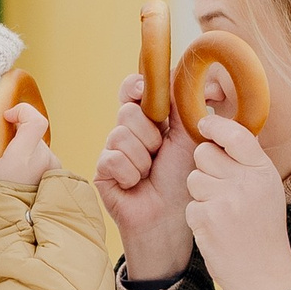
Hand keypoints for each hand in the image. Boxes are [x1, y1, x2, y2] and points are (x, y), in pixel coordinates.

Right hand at [0, 99, 53, 191]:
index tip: (7, 117)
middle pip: (32, 130)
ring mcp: (52, 167)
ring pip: (36, 143)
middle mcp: (43, 160)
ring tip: (10, 167)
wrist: (9, 223)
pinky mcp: (55, 172)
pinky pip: (42, 154)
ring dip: (23, 147)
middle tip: (0, 152)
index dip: (22, 111)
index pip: (36, 120)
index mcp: (24, 157)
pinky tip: (20, 174)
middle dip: (16, 134)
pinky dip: (30, 157)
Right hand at [94, 71, 193, 279]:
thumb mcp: (188, 135)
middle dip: (149, 133)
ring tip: (150, 173)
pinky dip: (131, 173)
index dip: (134, 86)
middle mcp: (127, 132)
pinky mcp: (102, 170)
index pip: (131, 89)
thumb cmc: (183, 177)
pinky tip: (137, 185)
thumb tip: (181, 72)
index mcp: (148, 119)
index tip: (143, 89)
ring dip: (143, 158)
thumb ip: (181, 103)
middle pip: (127, 112)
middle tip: (159, 153)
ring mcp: (112, 150)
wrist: (172, 217)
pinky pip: (113, 158)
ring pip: (120, 135)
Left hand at [184, 111, 290, 289]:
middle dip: (205, 168)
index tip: (204, 125)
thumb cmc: (263, 232)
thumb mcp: (267, 191)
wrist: (265, 276)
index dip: (215, 126)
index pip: (235, 135)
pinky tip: (216, 230)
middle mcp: (246, 182)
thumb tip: (224, 133)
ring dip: (201, 194)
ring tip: (220, 213)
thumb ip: (249, 164)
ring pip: (193, 178)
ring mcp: (226, 200)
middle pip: (204, 153)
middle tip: (219, 190)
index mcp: (263, 172)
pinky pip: (190, 204)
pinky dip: (199, 218)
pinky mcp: (207, 218)